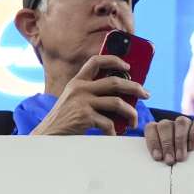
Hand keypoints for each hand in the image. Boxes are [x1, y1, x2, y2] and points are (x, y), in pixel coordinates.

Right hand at [30, 55, 149, 135]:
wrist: (48, 134)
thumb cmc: (64, 119)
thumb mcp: (73, 99)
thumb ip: (90, 94)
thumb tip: (120, 98)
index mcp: (77, 81)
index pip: (96, 61)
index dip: (114, 60)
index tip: (127, 65)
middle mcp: (80, 88)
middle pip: (115, 82)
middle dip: (135, 87)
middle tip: (145, 94)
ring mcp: (82, 102)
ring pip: (117, 103)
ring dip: (131, 113)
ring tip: (134, 121)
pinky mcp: (85, 117)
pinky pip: (108, 123)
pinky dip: (114, 130)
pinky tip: (113, 134)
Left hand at [145, 115, 193, 165]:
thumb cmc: (182, 165)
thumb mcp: (170, 161)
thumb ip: (162, 158)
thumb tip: (157, 162)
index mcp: (160, 131)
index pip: (151, 128)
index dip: (153, 141)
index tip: (158, 157)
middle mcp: (173, 125)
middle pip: (165, 125)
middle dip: (166, 144)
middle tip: (170, 160)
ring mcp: (188, 123)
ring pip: (181, 122)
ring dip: (179, 140)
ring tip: (181, 157)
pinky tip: (193, 147)